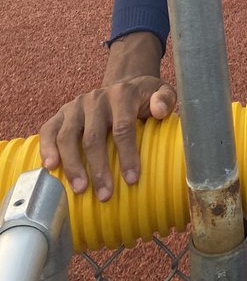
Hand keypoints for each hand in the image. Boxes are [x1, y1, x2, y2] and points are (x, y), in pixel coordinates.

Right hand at [39, 75, 175, 200]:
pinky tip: (51, 167)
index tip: (132, 179)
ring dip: (73, 165)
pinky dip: (46, 148)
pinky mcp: (61, 113)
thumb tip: (159, 111)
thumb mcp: (161, 92)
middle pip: (94, 136)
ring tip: (80, 189)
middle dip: (99, 168)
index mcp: (122, 94)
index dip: (127, 154)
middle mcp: (96, 98)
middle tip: (105, 194)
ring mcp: (76, 106)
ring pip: (68, 136)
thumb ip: (165, 98)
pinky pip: (49, 130)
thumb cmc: (143, 98)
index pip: (123, 127)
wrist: (122, 86)